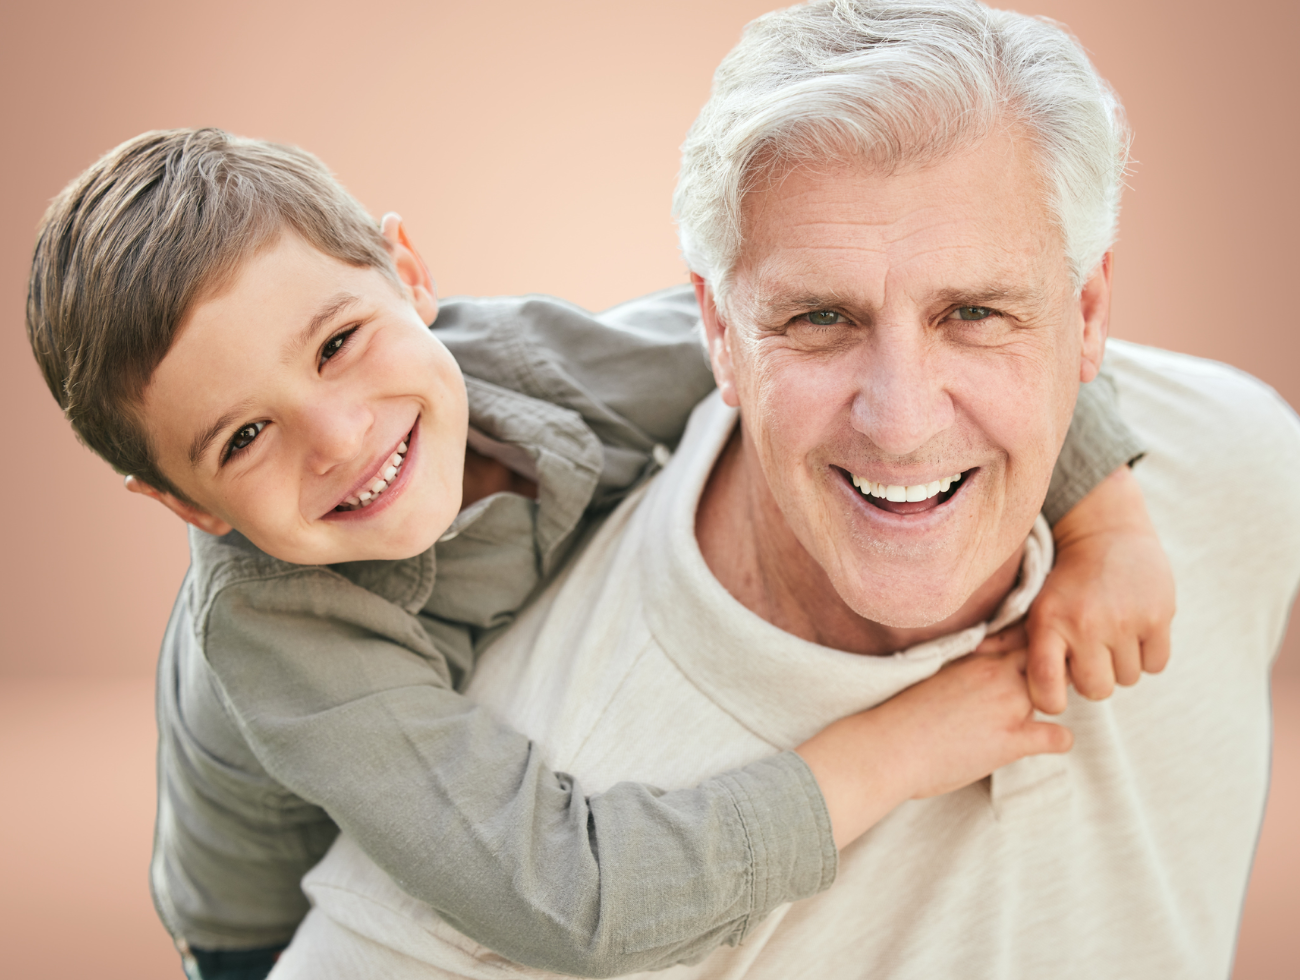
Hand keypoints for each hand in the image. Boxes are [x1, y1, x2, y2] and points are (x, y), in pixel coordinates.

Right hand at [796, 650, 1070, 848]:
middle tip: (1047, 687)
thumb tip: (971, 675)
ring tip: (1039, 715)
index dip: (1032, 647)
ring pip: (1056, 692)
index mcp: (975, 656)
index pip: (1021, 635)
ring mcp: (1008, 706)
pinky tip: (1044, 744)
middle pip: (1047, 659)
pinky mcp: (1013, 740)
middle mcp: (997, 674)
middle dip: (1052, 671)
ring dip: (1052, 703)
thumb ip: (962, 670)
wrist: (888, 747)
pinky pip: (1060, 735)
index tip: (1030, 659)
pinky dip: (1057, 740)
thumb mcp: (933, 677)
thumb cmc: (900, 717)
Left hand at [1013, 465, 1174, 713]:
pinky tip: (1134, 632)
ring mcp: (1124, 621)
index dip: (1051, 701)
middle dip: (1093, 680)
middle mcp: (1085, 624)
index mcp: (1048, 622)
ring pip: (1127, 679)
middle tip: (1090, 654)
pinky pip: (1155, 665)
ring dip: (1121, 665)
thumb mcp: (1034, 604)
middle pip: (1096, 691)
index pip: (1047, 688)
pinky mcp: (1158, 617)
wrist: (1108, 534)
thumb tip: (976, 654)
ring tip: (1112, 636)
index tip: (1055, 694)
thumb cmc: (1065, 580)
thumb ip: (1008, 635)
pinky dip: (1147, 656)